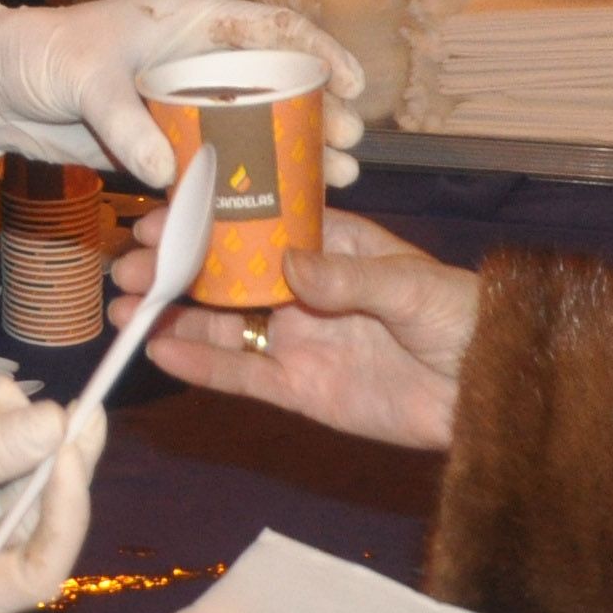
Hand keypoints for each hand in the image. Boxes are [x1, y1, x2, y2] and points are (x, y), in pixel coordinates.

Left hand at [0, 0, 364, 186]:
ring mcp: (176, 104)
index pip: (268, 27)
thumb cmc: (34, 56)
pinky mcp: (156, 144)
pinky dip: (239, 182)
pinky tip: (268, 207)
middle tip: (345, 152)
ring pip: (249, 127)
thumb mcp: (80, 77)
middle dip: (315, 114)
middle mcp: (191, 61)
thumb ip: (124, 120)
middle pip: (271, 83)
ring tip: (330, 183)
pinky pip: (209, 163)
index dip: (318, 50)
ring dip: (289, 153)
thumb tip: (169, 170)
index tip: (353, 85)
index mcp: (185, 24)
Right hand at [114, 209, 475, 450]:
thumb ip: (346, 277)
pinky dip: (201, 365)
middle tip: (126, 269)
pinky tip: (160, 352)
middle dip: (174, 269)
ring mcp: (298, 340)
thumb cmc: (460, 318)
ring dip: (173, 317)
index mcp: (329, 247)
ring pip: (222, 324)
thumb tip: (287, 264)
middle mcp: (304, 289)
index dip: (205, 221)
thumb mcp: (408, 286)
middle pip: (225, 275)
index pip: (255, 226)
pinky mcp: (300, 390)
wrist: (488, 395)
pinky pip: (242, 375)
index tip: (160, 216)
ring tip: (124, 311)